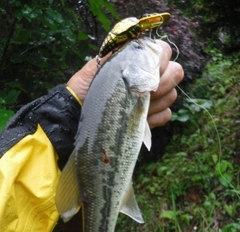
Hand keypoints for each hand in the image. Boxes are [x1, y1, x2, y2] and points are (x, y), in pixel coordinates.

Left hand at [67, 40, 183, 128]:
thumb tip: (133, 35)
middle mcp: (151, 78)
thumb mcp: (97, 67)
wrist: (79, 115)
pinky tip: (140, 119)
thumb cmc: (86, 89)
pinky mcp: (154, 117)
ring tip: (134, 106)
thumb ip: (116, 52)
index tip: (144, 72)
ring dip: (156, 102)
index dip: (160, 61)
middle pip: (176, 73)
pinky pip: (166, 115)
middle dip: (161, 83)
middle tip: (141, 92)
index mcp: (139, 62)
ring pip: (172, 95)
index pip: (164, 51)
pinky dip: (154, 118)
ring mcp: (155, 99)